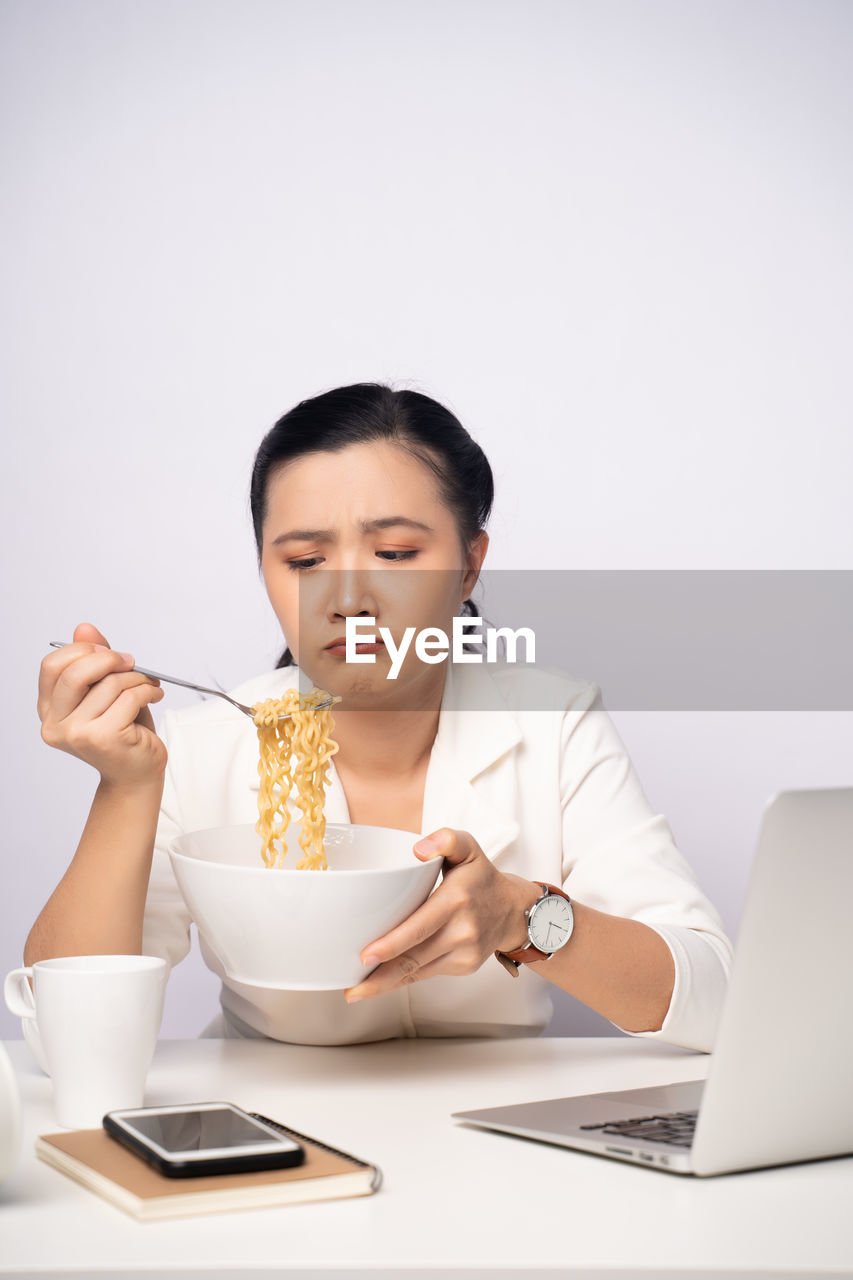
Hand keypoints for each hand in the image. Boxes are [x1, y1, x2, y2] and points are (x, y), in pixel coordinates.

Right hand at [38, 622, 166, 786]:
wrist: (137, 773)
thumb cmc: (123, 731)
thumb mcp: (105, 690)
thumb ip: (93, 660)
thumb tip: (85, 628)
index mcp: (49, 709)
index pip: (52, 666)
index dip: (82, 651)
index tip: (108, 652)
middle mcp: (55, 724)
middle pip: (75, 673)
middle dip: (109, 659)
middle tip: (131, 662)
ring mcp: (77, 734)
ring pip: (109, 684)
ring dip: (137, 678)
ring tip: (148, 685)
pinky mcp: (103, 738)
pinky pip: (129, 698)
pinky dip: (148, 691)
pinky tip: (154, 696)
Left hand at [344, 828, 540, 1001]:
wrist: (513, 910)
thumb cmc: (482, 877)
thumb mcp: (468, 848)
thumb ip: (446, 839)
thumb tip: (419, 850)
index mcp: (456, 900)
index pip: (419, 927)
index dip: (391, 944)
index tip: (365, 956)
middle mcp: (461, 930)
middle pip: (414, 958)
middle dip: (380, 977)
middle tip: (350, 989)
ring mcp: (464, 953)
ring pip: (418, 973)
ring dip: (386, 985)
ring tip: (356, 991)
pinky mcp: (463, 966)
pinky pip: (427, 974)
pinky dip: (404, 979)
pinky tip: (382, 982)